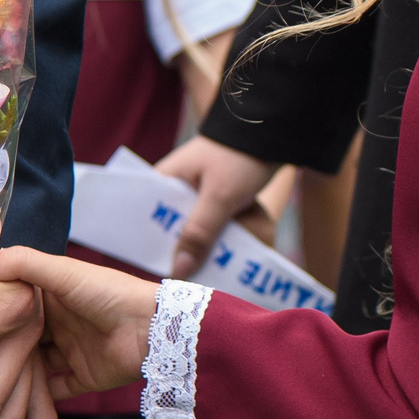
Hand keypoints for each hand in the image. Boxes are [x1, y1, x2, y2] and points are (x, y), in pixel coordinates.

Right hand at [0, 247, 158, 404]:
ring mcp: (68, 351)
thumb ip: (26, 263)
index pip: (7, 309)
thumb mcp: (65, 272)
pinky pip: (53, 395)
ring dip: (7, 380)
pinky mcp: (82, 377)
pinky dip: (35, 404)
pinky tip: (4, 409)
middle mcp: (55, 323)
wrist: (154, 329)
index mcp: (48, 296)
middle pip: (14, 343)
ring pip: (29, 370)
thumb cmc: (109, 293)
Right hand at [155, 135, 279, 277]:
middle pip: (169, 229)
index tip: (152, 274)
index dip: (146, 246)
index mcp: (164, 180)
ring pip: (193, 231)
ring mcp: (196, 195)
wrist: (274, 133)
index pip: (143, 217)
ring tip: (202, 280)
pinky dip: (216, 241)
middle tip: (183, 285)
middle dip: (178, 254)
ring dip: (201, 249)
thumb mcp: (220, 197)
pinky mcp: (215, 201)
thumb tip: (177, 271)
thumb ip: (199, 233)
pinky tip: (221, 263)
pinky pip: (210, 227)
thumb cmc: (240, 157)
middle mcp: (175, 189)